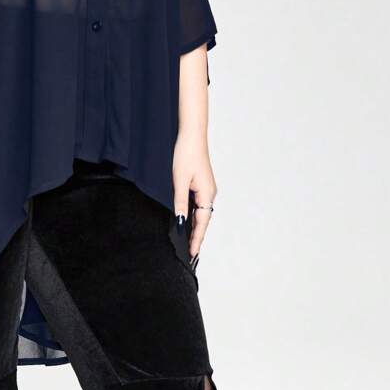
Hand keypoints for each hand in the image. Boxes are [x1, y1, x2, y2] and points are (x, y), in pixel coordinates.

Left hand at [172, 131, 216, 262]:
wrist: (192, 135)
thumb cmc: (186, 154)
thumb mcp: (179, 180)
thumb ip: (179, 202)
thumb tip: (179, 221)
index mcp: (207, 194)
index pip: (202, 223)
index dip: (196, 239)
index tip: (192, 254)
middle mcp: (210, 194)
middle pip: (203, 221)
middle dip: (196, 236)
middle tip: (189, 253)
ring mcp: (207, 189)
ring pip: (201, 213)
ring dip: (195, 227)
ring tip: (187, 241)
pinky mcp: (202, 184)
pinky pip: (199, 205)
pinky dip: (194, 215)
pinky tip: (186, 220)